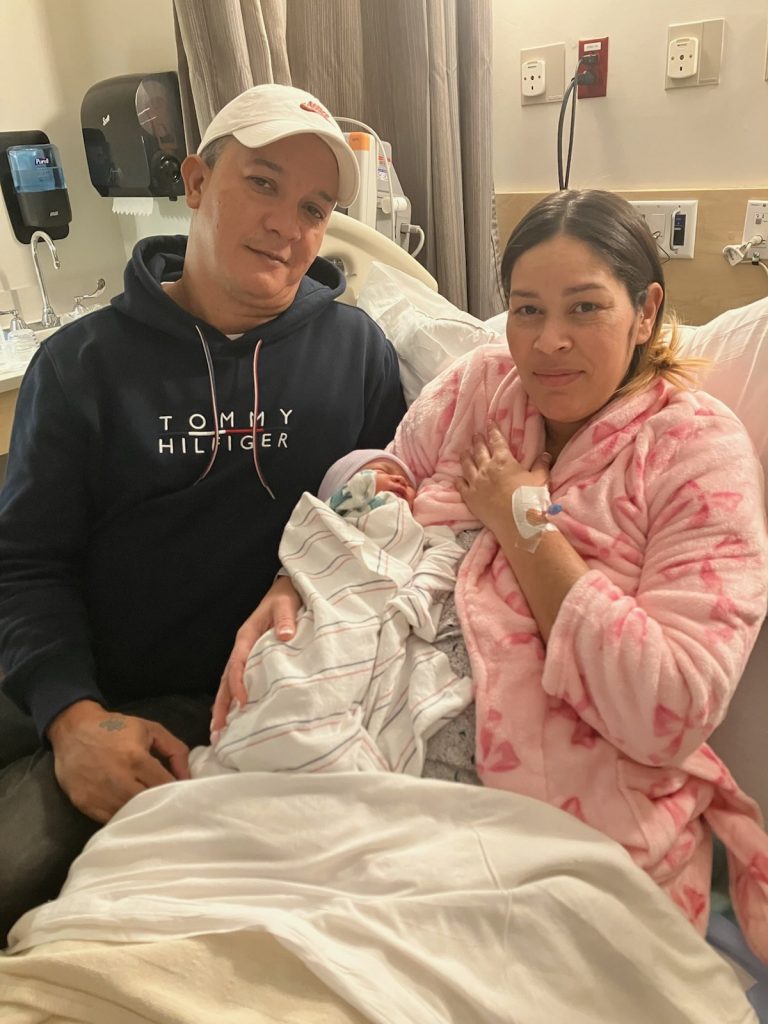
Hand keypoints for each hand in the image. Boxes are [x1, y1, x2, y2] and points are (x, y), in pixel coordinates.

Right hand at [47, 700, 189, 822]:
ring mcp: (99, 795)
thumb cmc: (116, 728)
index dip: (177, 790)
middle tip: (170, 805)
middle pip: (150, 803)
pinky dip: (123, 818)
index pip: (166, 785)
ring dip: (143, 814)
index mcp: (136, 758)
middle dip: (162, 804)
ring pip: (131, 816)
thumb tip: (188, 778)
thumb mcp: (151, 730)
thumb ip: (175, 751)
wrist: (73, 730)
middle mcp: (118, 779)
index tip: (183, 793)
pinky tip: (130, 811)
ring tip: (151, 809)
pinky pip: (111, 820)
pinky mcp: (85, 805)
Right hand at [211, 575, 301, 733]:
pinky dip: (233, 699)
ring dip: (223, 707)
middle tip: (218, 730)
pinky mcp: (253, 660)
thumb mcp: (286, 604)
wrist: (286, 592)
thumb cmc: (285, 598)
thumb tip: (285, 635)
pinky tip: (234, 716)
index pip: (237, 664)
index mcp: (246, 636)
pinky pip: (239, 682)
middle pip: (225, 680)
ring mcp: (245, 655)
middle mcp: (242, 648)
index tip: (243, 703)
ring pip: (228, 684)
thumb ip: (285, 619)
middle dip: (221, 705)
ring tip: (219, 731)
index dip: (238, 684)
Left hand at [457, 423, 550, 536]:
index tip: (490, 422)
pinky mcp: (470, 498)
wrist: (517, 523)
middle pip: (479, 451)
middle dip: (478, 441)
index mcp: (503, 460)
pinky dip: (459, 480)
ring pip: (467, 465)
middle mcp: (486, 468)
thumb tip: (545, 454)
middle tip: (475, 435)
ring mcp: (476, 483)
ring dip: (466, 457)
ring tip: (464, 451)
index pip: (496, 440)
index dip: (493, 430)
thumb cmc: (531, 499)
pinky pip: (461, 485)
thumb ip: (541, 465)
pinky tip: (458, 477)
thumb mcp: (541, 479)